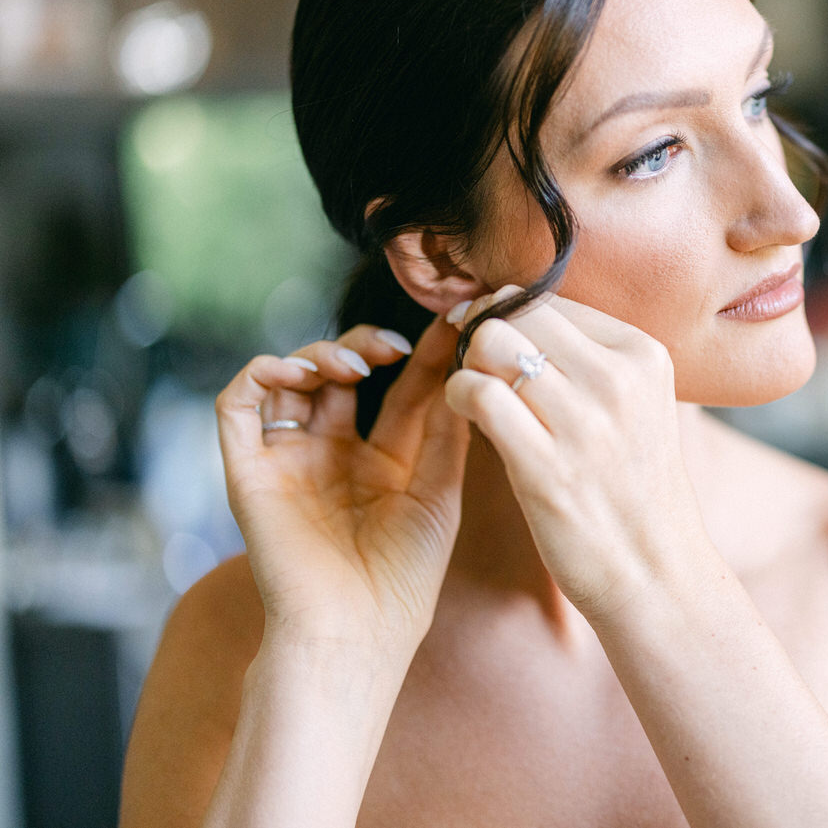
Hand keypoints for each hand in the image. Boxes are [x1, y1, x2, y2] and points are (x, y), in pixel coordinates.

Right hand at [215, 316, 469, 663]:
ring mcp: (289, 461)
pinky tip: (296, 373)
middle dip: (365, 345)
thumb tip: (462, 373)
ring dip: (317, 355)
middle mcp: (333, 455)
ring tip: (351, 364)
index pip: (400, 392)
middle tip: (392, 345)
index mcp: (382, 463)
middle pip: (341, 376)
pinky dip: (260, 374)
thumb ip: (445, 435)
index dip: (420, 355)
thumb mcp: (438, 495)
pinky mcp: (249, 472)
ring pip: (289, 380)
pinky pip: (236, 407)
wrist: (355, 633)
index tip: (448, 322)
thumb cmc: (404, 578)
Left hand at [444, 288, 710, 620]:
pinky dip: (458, 394)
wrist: (657, 573)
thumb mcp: (640, 407)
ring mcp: (584, 423)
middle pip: (519, 311)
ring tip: (476, 392)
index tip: (501, 346)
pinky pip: (478, 394)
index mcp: (644, 355)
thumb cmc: (636, 490)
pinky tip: (466, 413)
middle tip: (479, 365)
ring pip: (492, 342)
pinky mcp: (546, 466)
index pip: (553, 299)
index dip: (513, 316)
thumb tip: (520, 313)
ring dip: (468, 362)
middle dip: (484, 330)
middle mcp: (618, 379)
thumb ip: (592, 360)